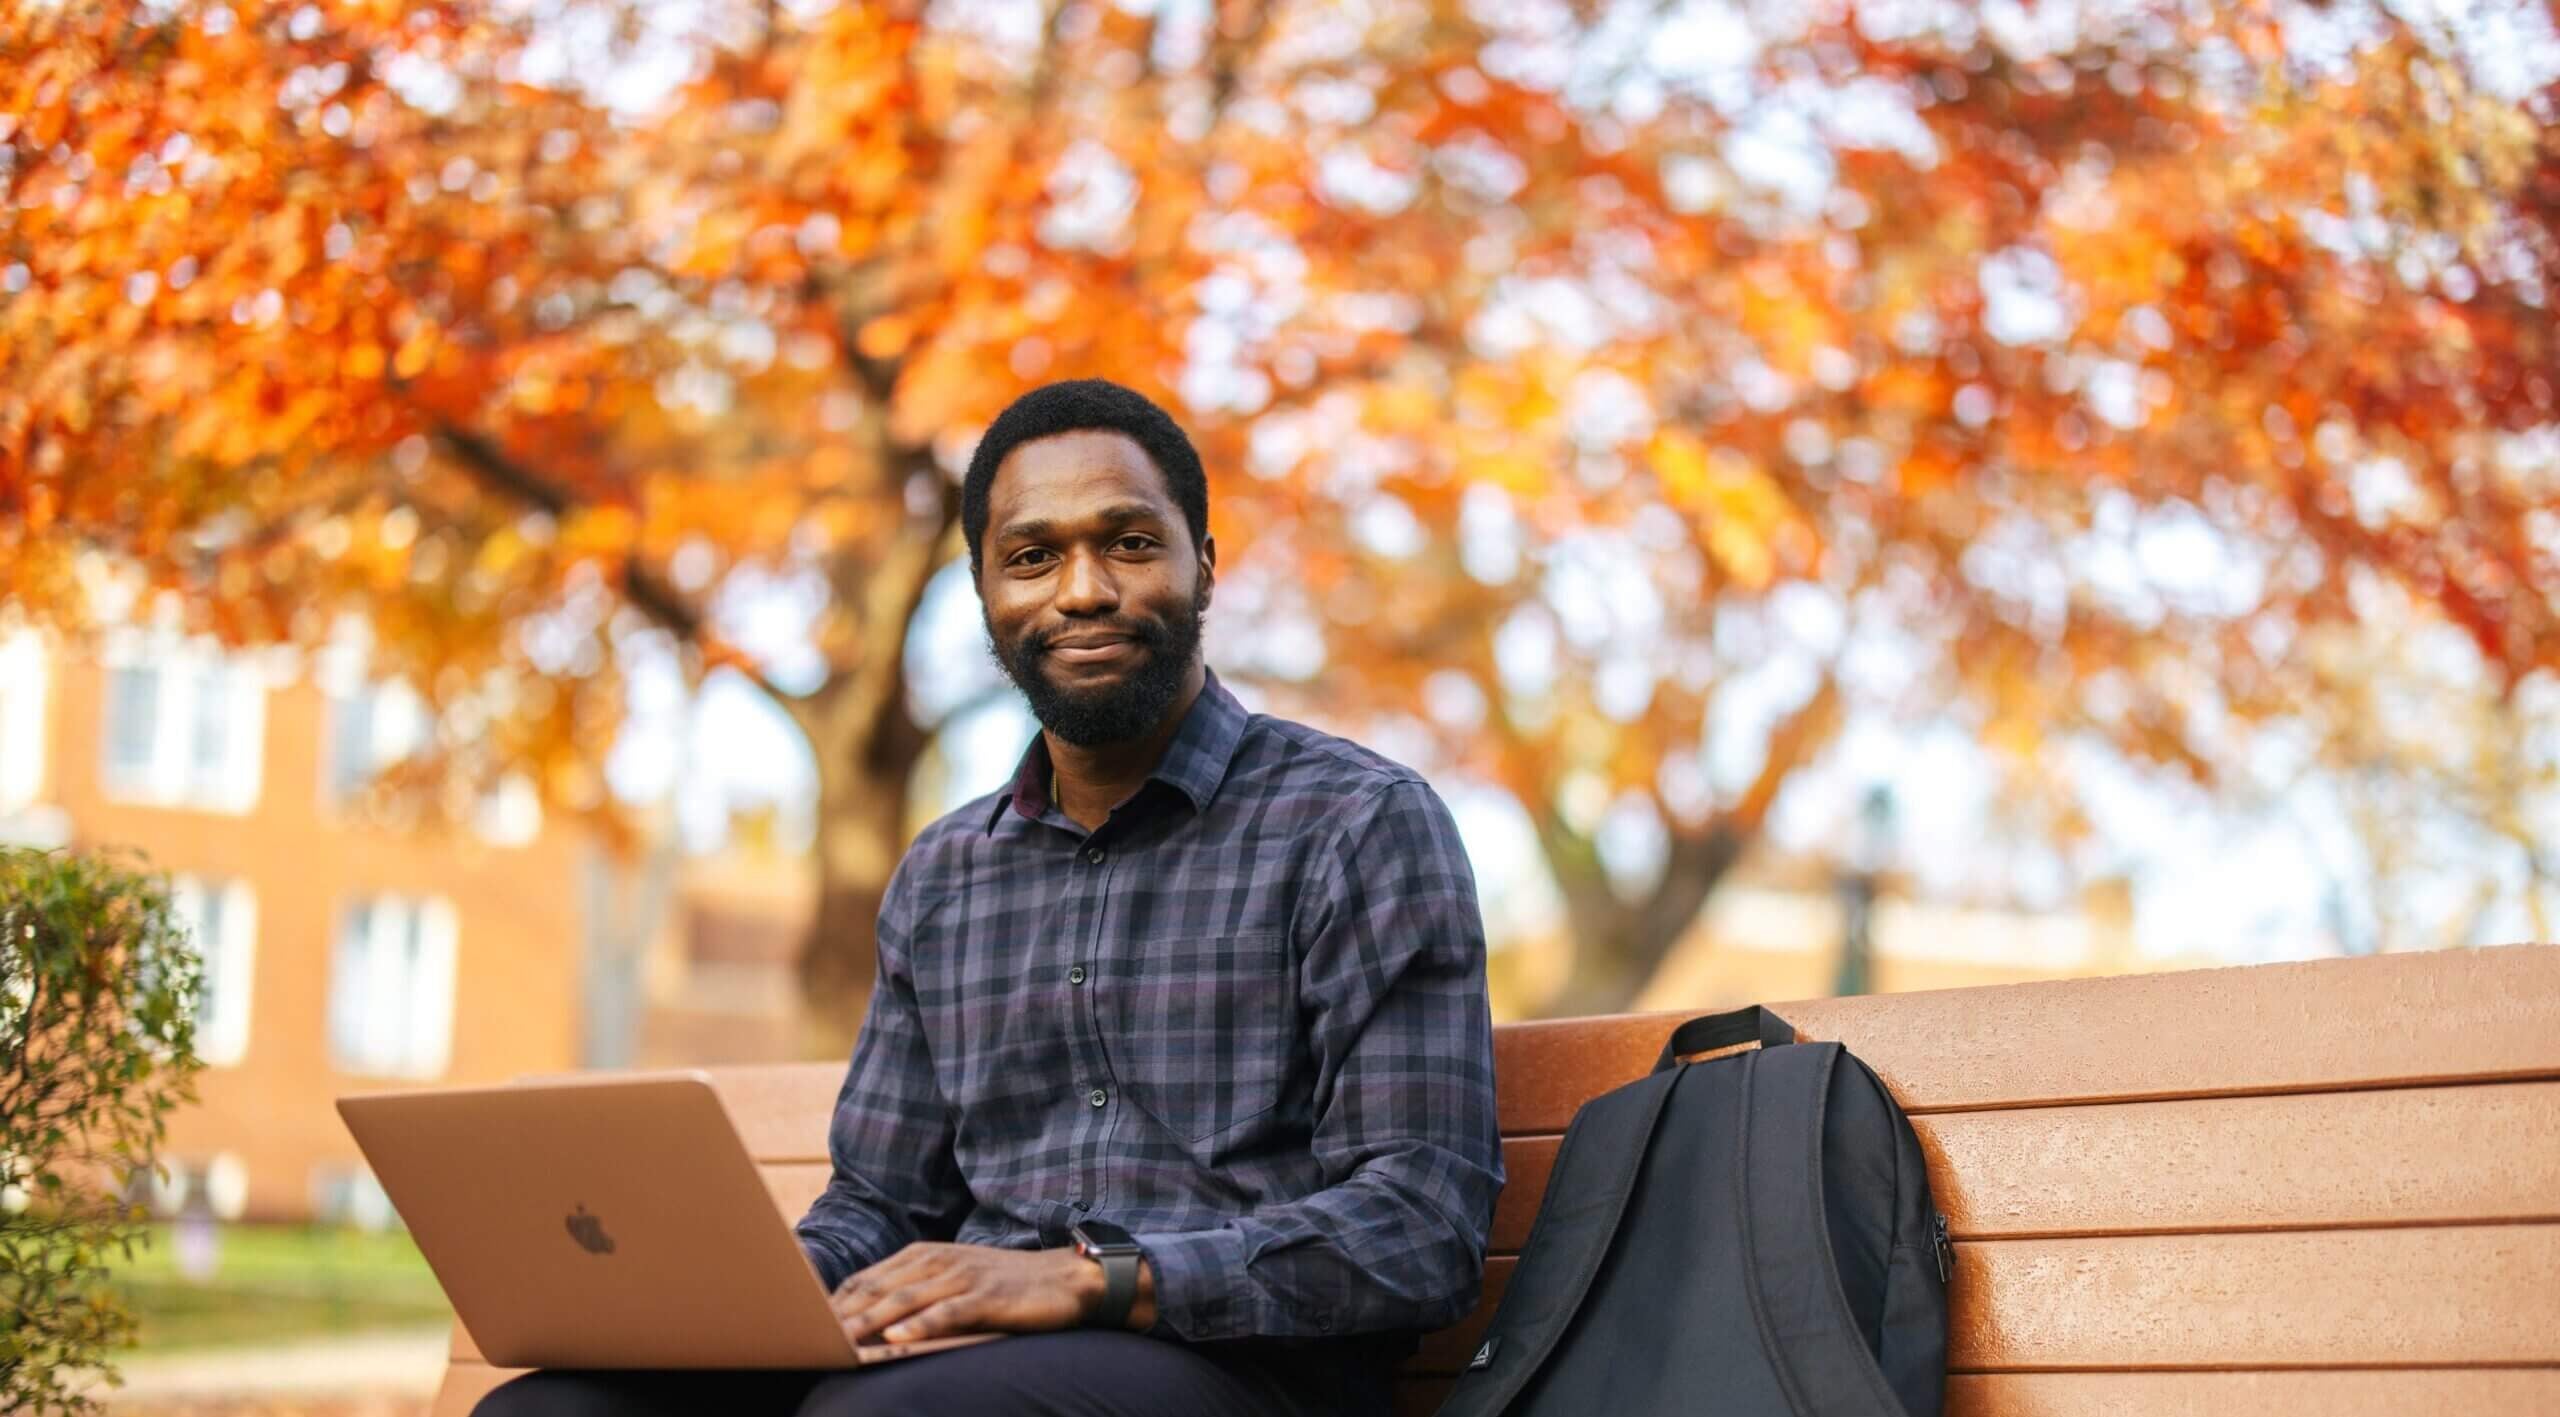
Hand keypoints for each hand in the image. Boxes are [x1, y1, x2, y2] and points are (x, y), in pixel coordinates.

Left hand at [830, 1242, 1102, 1345]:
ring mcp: (964, 1276)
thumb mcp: (955, 1281)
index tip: (805, 1323)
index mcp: (926, 1254)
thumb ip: (917, 1293)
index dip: (835, 1301)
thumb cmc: (1006, 1287)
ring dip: (871, 1321)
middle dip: (842, 1313)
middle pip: (880, 1288)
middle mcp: (940, 1261)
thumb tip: (870, 1321)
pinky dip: (920, 1325)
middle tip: (809, 1335)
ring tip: (840, 1339)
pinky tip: (897, 1338)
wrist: (1065, 1279)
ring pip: (907, 1299)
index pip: (868, 1278)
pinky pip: (948, 1312)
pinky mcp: (987, 1296)